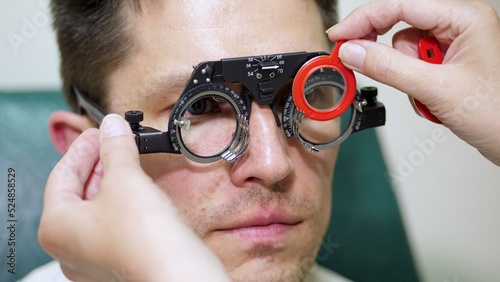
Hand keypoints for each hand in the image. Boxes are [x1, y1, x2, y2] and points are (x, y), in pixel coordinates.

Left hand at [38, 114, 229, 281]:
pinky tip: (136, 188)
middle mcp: (69, 247)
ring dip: (110, 180)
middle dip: (97, 163)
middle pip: (77, 193)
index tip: (99, 131)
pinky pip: (112, 223)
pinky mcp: (119, 260)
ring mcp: (94, 257)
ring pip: (95, 209)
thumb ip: (115, 148)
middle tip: (113, 141)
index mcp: (56, 227)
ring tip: (126, 159)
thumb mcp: (125, 179)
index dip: (82, 147)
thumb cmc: (144, 238)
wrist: (178, 273)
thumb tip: (113, 126)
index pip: (61, 175)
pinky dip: (121, 201)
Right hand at [327, 0, 499, 164]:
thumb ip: (388, 67)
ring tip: (425, 94)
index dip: (364, 20)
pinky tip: (427, 97)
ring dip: (402, 72)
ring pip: (402, 47)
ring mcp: (452, 43)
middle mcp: (458, 24)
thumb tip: (352, 51)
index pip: (401, 5)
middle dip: (383, 48)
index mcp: (464, 17)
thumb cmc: (497, 113)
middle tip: (355, 59)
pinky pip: (411, 63)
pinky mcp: (446, 62)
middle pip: (400, 23)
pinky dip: (410, 82)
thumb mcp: (436, 89)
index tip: (338, 36)